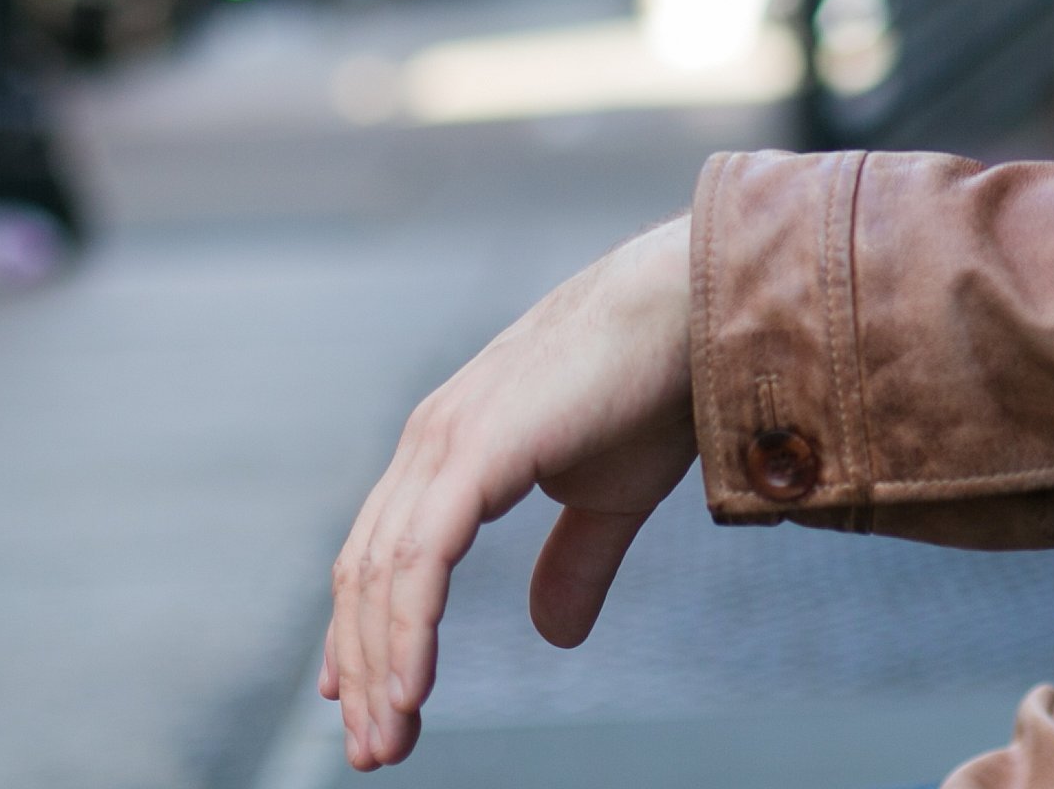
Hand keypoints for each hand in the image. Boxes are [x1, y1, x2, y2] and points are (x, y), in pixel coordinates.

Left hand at [318, 214, 697, 769]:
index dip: (364, 628)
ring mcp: (445, 441)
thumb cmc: (658, 386)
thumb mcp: (609, 497)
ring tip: (386, 742)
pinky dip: (407, 629)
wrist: (695, 308)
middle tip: (374, 750)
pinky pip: (420, 560)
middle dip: (364, 667)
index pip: (383, 553)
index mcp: (452, 447)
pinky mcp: (474, 450)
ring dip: (379, 666)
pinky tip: (411, 690)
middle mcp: (431, 441)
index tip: (358, 698)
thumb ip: (574, 561)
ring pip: (382, 575)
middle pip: (366, 573)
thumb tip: (553, 636)